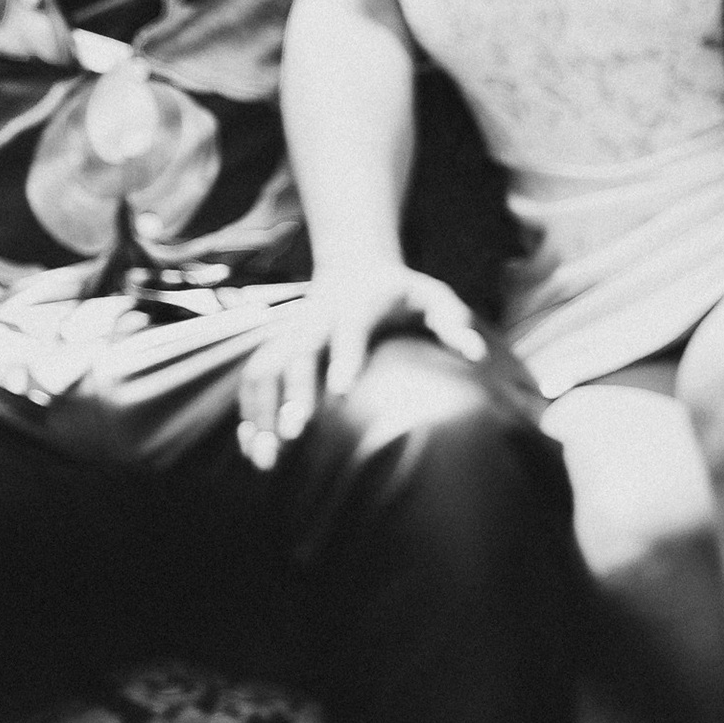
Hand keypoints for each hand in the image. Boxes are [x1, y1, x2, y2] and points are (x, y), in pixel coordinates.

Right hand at [235, 264, 485, 467]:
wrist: (354, 265)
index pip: (349, 328)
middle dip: (293, 391)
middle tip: (295, 433)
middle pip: (298, 350)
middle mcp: (318, 317)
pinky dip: (248, 411)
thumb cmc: (400, 291)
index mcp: (357, 303)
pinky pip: (253, 378)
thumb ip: (452, 321)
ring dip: (260, 410)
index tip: (342, 390)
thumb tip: (475, 354)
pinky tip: (251, 449)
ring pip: (265, 366)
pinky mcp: (277, 346)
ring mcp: (292, 331)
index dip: (344, 357)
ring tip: (266, 457)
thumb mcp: (432, 295)